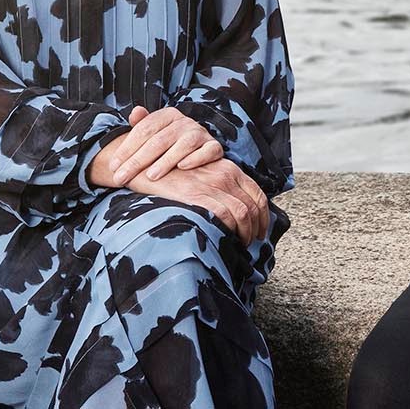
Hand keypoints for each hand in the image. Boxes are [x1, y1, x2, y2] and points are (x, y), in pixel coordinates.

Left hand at [89, 105, 223, 187]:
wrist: (200, 150)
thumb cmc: (169, 144)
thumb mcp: (155, 133)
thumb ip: (142, 125)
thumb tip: (134, 113)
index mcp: (167, 115)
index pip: (144, 130)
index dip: (127, 148)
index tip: (113, 166)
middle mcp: (184, 122)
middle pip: (159, 140)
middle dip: (138, 160)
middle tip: (122, 177)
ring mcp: (200, 133)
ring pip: (183, 145)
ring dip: (166, 161)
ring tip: (150, 176)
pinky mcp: (214, 146)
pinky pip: (207, 151)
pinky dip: (195, 159)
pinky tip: (182, 167)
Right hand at [129, 157, 270, 244]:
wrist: (146, 164)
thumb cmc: (173, 174)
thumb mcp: (201, 174)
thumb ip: (218, 187)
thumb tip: (233, 211)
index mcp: (229, 168)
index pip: (258, 194)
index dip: (263, 216)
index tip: (260, 231)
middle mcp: (225, 174)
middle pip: (253, 206)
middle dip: (256, 229)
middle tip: (250, 242)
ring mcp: (212, 184)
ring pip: (243, 213)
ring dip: (245, 233)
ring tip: (239, 244)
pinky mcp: (197, 195)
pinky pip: (224, 215)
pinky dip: (229, 230)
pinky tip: (224, 238)